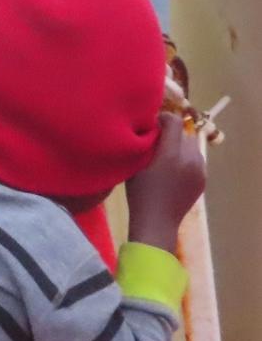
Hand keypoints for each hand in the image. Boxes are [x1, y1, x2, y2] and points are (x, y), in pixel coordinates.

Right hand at [126, 113, 206, 251]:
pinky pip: (195, 160)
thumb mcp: (136, 165)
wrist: (157, 221)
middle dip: (171, 134)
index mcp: (171, 154)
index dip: (162, 119)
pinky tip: (173, 171)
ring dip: (180, 146)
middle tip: (157, 143)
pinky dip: (185, 160)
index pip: (174, 121)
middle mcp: (190, 158)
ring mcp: (200, 169)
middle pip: (184, 133)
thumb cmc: (139, 193)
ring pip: (191, 146)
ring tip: (166, 158)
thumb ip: (145, 144)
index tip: (152, 125)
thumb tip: (151, 126)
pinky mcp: (203, 178)